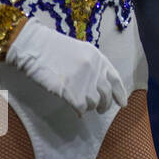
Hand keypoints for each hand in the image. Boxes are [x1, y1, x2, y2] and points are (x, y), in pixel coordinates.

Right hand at [4, 18, 128, 114]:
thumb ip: (94, 66)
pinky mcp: (70, 91)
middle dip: (105, 105)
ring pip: (95, 102)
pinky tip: (77, 111)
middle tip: (101, 109)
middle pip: (107, 94)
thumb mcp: (82, 51)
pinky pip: (82, 107)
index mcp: (99, 59)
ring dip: (91, 107)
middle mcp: (95, 70)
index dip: (120, 94)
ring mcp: (83, 81)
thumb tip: (100, 83)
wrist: (36, 46)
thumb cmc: (55, 48)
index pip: (115, 80)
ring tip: (84, 107)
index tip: (122, 103)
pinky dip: (80, 111)